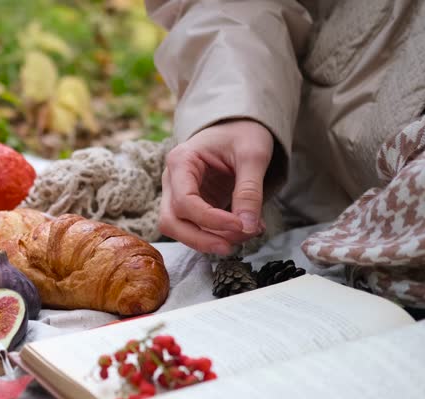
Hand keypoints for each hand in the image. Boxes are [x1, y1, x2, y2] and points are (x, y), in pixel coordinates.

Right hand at [159, 119, 272, 254]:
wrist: (239, 126)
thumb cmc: (243, 133)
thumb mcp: (253, 155)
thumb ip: (250, 191)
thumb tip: (248, 227)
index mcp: (181, 161)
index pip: (184, 201)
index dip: (210, 220)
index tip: (241, 226)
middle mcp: (172, 180)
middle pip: (171, 221)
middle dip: (200, 239)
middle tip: (231, 246)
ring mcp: (178, 194)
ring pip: (179, 229)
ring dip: (208, 240)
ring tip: (245, 235)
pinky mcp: (191, 206)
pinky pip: (196, 228)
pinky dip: (218, 235)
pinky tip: (244, 228)